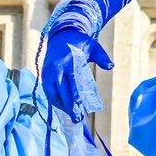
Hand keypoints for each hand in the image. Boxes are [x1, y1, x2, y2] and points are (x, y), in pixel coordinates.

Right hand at [38, 0, 111, 120]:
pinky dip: (56, 102)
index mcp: (67, 59)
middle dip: (69, 105)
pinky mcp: (44, 77)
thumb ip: (101, 57)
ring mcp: (47, 73)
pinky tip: (64, 109)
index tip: (79, 104)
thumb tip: (110, 66)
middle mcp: (54, 67)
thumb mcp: (92, 46)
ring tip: (73, 117)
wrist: (61, 37)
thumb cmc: (79, 43)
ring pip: (53, 93)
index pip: (71, 79)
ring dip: (62, 106)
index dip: (75, 92)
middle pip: (61, 90)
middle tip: (78, 118)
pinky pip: (49, 92)